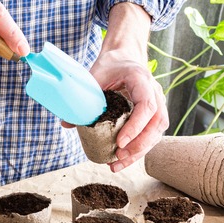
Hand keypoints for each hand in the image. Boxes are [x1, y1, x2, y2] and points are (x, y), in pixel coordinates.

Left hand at [64, 2, 165, 171]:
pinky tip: (122, 160)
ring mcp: (157, 104)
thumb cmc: (110, 66)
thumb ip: (82, 97)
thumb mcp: (94, 75)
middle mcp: (155, 92)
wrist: (123, 58)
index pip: (146, 106)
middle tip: (118, 156)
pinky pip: (151, 135)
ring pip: (156, 132)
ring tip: (118, 163)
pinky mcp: (154, 116)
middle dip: (139, 144)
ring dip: (139, 151)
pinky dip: (138, 150)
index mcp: (141, 79)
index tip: (120, 141)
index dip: (136, 126)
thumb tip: (66, 124)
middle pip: (156, 123)